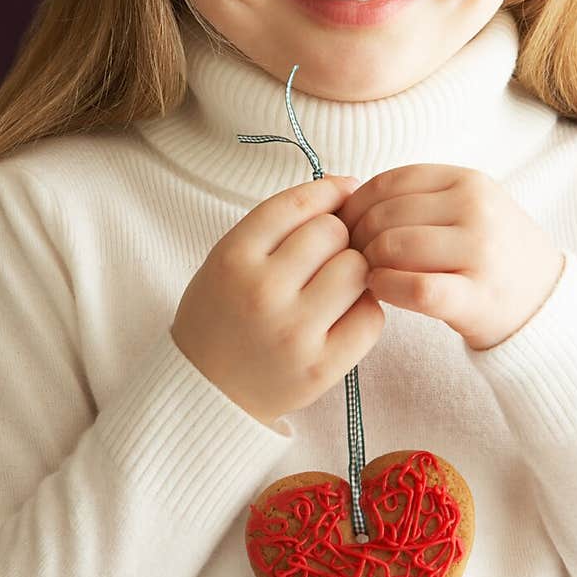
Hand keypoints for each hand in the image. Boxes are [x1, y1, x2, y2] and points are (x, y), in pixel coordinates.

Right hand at [171, 175, 385, 426]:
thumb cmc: (224, 314)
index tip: (342, 196)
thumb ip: (279, 224)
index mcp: (233, 258)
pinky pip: (371, 317)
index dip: (329, 193)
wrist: (206, 389)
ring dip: (354, 272)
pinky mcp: (320, 367)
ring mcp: (293, 332)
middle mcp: (262, 292)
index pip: (299, 202)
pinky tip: (343, 316)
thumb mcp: (229, 258)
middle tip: (325, 258)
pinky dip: (364, 310)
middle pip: (333, 232)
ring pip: (357, 270)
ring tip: (333, 287)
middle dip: (338, 238)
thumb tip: (349, 186)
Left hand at [335, 164, 565, 351]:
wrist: (543, 301)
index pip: (389, 182)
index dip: (355, 206)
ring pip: (393, 247)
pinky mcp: (476, 296)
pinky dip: (386, 288)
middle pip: (384, 216)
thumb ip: (417, 198)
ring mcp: (480, 252)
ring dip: (368, 264)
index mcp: (468, 181)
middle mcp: (477, 209)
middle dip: (356, 239)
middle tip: (350, 259)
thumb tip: (343, 200)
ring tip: (368, 275)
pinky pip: (414, 288)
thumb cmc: (490, 254)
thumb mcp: (466, 207)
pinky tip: (382, 291)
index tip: (344, 228)